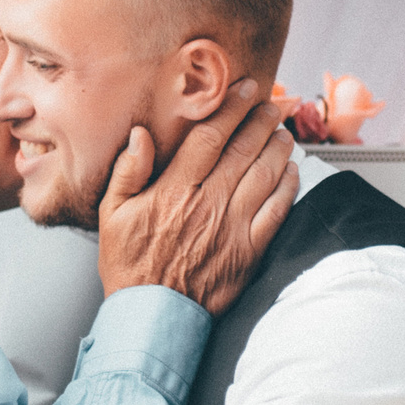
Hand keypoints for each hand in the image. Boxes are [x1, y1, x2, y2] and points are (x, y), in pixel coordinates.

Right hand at [97, 79, 299, 315]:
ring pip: (266, 175)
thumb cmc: (130, 266)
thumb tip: (141, 136)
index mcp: (175, 189)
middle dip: (261, 120)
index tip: (245, 89)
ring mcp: (233, 227)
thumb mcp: (112, 215)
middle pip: (244, 149)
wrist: (153, 315)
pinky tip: (292, 171)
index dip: (231, 108)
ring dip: (278, 147)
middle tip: (271, 103)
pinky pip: (277, 211)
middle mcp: (209, 202)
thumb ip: (128, 171)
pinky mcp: (249, 250)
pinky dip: (288, 187)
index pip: (210, 136)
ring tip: (283, 130)